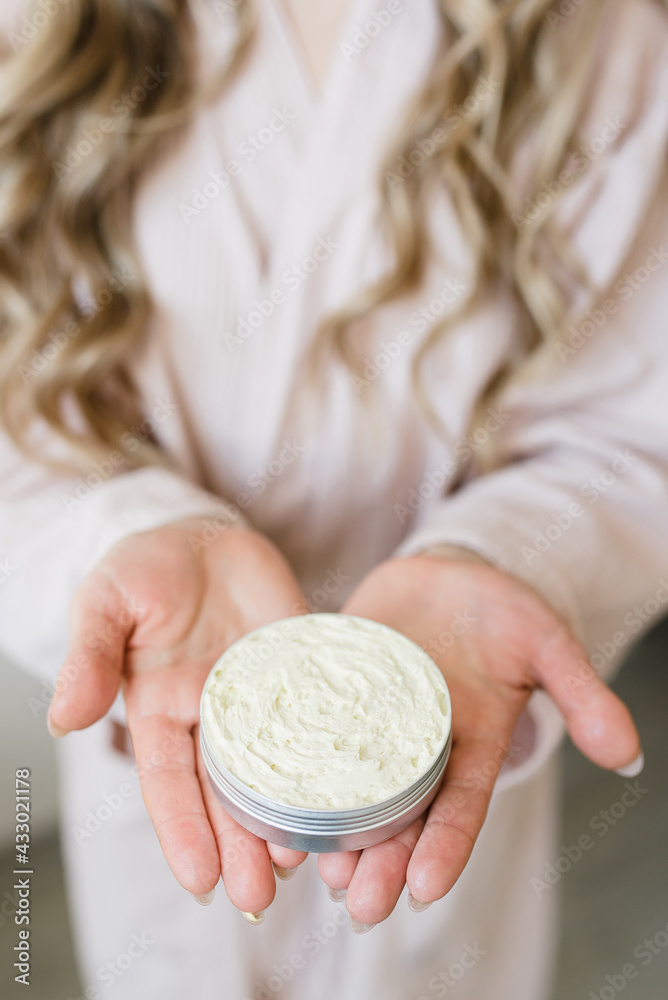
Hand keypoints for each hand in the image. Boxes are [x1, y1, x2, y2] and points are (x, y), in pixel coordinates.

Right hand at [48, 519, 308, 913]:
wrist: (202, 534)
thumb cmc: (145, 568)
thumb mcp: (105, 601)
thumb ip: (91, 656)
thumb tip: (65, 718)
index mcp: (162, 709)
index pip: (171, 781)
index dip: (184, 830)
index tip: (201, 882)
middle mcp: (215, 715)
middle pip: (228, 792)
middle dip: (241, 845)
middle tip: (262, 896)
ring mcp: (264, 695)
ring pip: (279, 766)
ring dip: (290, 816)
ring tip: (310, 862)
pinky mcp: (302, 667)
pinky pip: (323, 711)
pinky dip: (335, 750)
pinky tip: (355, 787)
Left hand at [318, 552, 641, 928]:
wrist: (447, 572)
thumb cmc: (502, 611)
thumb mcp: (545, 643)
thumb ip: (581, 693)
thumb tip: (629, 754)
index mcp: (467, 744)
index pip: (459, 806)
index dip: (445, 846)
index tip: (423, 889)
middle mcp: (414, 745)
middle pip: (397, 814)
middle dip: (379, 861)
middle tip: (357, 905)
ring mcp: (368, 720)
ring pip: (345, 784)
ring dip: (328, 828)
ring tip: (305, 866)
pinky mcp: (332, 688)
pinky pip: (307, 726)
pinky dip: (286, 759)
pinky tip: (260, 788)